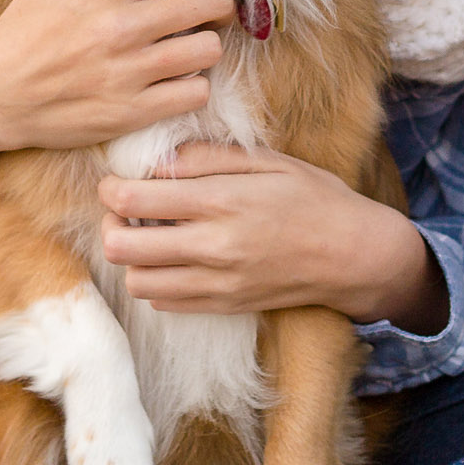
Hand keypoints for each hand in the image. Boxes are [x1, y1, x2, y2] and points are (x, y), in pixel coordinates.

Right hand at [0, 0, 233, 191]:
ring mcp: (129, 73)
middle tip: (207, 10)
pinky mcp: (132, 112)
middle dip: (217, 2)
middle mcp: (121, 27)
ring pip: (210, 49)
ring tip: (189, 46)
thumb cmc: (24, 30)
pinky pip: (195, 92)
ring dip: (205, 45)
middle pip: (212, 1)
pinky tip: (173, 79)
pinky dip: (191, 85)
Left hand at [97, 143, 447, 333]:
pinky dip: (156, 281)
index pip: (133, 200)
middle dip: (110, 224)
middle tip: (124, 211)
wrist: (353, 256)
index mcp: (222, 201)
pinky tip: (174, 258)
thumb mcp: (267, 161)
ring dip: (132, 258)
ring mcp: (217, 283)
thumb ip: (207, 157)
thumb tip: (157, 160)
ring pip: (137, 281)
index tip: (116, 181)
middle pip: (121, 247)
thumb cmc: (314, 199)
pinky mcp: (223, 306)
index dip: (110, 189)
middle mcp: (213, 247)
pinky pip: (164, 303)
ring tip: (149, 236)